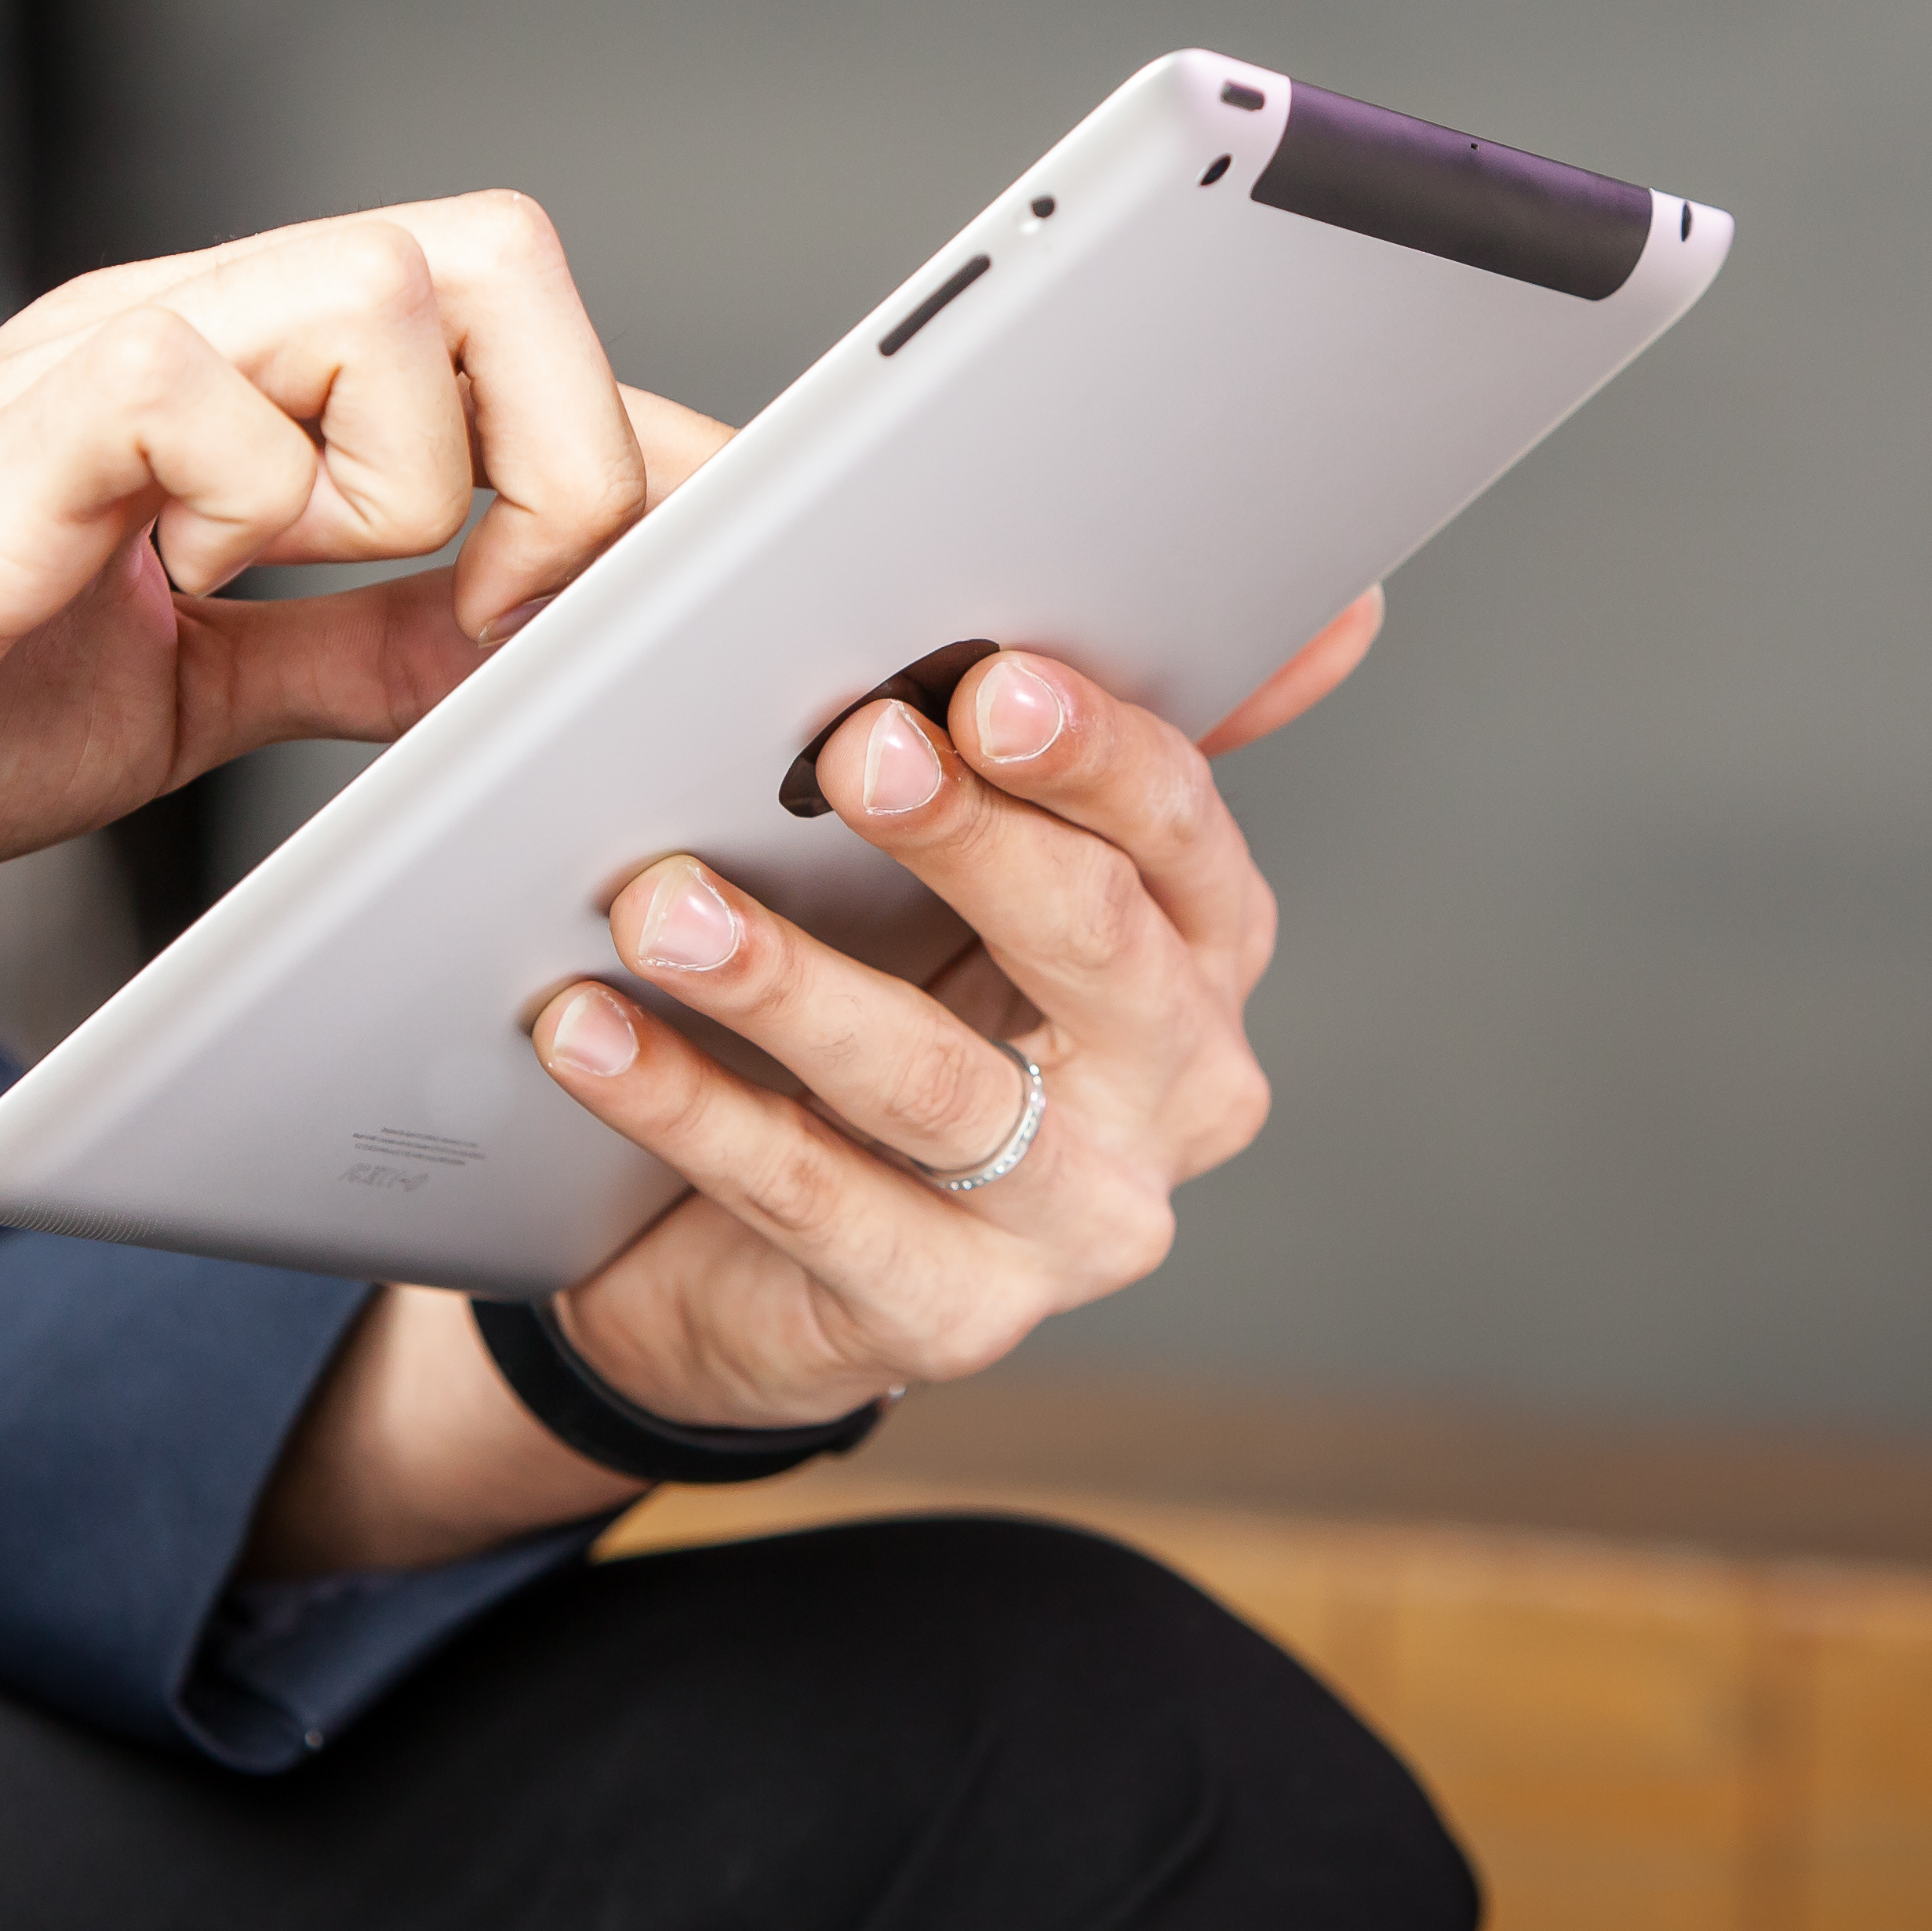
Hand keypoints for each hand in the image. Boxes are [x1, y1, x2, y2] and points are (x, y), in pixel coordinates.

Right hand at [0, 189, 697, 1183]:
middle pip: (498, 253)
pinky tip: (161, 584)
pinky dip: (255, 506)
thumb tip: (506, 640)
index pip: (504, 324)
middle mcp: (187, 325)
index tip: (683, 579)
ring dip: (410, 484)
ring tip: (278, 591)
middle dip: (555, 447)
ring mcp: (114, 351)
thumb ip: (348, 643)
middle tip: (485, 607)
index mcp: (232, 383)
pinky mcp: (41, 410)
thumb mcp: (193, 690)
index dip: (631, 440)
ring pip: (402, 296)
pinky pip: (238, 393)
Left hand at [535, 595, 1383, 1424]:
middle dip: (967, 841)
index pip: (1181, 832)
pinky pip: (808, 1202)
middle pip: (1091, 945)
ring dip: (787, 980)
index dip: (1088, 753)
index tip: (982, 680)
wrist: (769, 1256)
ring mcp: (1075, 1223)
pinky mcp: (949, 1319)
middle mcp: (1176, 1092)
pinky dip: (688, 1108)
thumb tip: (1344, 611)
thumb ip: (1102, 747)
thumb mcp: (989, 876)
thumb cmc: (896, 1004)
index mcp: (1205, 953)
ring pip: (934, 1085)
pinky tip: (588, 1032)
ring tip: (662, 900)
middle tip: (848, 751)